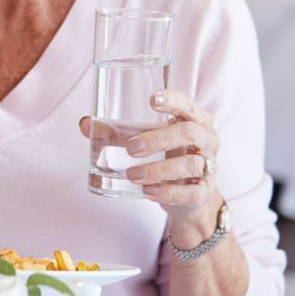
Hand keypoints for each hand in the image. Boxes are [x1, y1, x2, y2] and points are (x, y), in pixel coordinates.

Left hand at [79, 88, 220, 242]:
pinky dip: (168, 192)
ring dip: (158, 169)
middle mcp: (207, 140)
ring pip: (191, 164)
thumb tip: (85, 124)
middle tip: (130, 148)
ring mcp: (209, 166)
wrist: (190, 196)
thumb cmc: (168, 155)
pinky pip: (192, 193)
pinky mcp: (205, 192)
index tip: (151, 99)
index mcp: (195, 120)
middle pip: (188, 133)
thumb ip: (117, 132)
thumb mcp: (146, 140)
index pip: (188, 104)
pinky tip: (148, 192)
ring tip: (132, 174)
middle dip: (158, 139)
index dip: (173, 100)